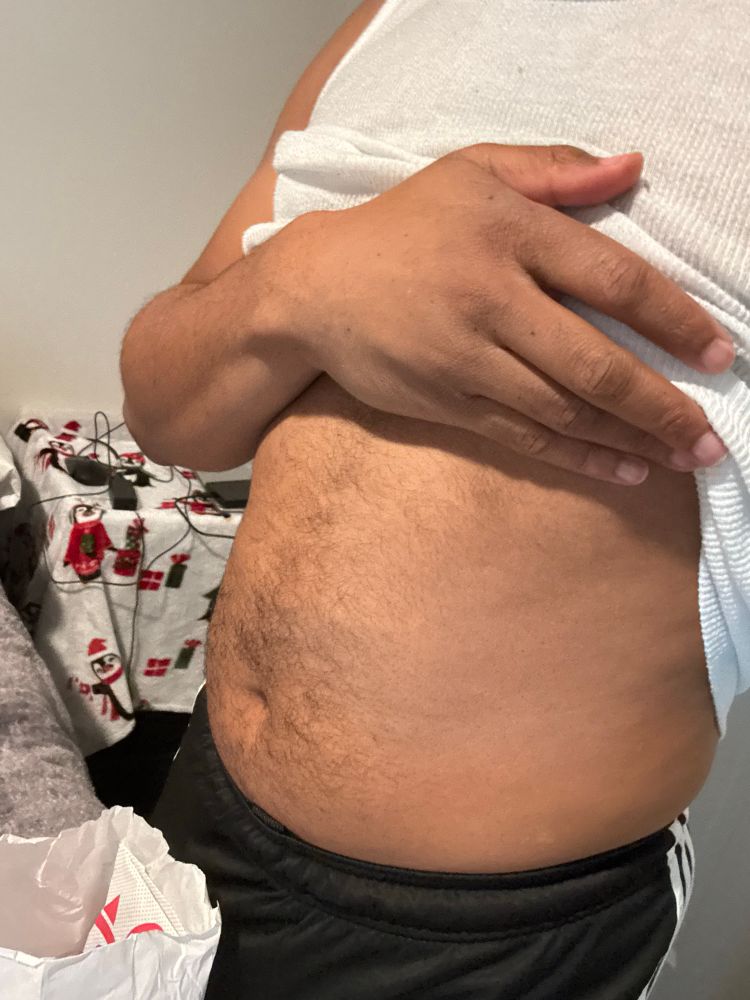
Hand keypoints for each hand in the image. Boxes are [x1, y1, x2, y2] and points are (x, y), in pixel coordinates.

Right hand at [286, 143, 732, 484]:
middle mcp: (492, 300)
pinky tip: (622, 471)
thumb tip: (631, 168)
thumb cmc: (401, 227)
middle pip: (595, 365)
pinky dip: (578, 458)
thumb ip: (554, 170)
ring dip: (630, 440)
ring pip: (564, 412)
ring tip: (682, 459)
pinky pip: (524, 438)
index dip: (674, 320)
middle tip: (710, 438)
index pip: (612, 279)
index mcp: (508, 234)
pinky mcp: (447, 404)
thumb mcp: (471, 171)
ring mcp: (467, 360)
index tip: (719, 353)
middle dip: (662, 406)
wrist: (313, 291)